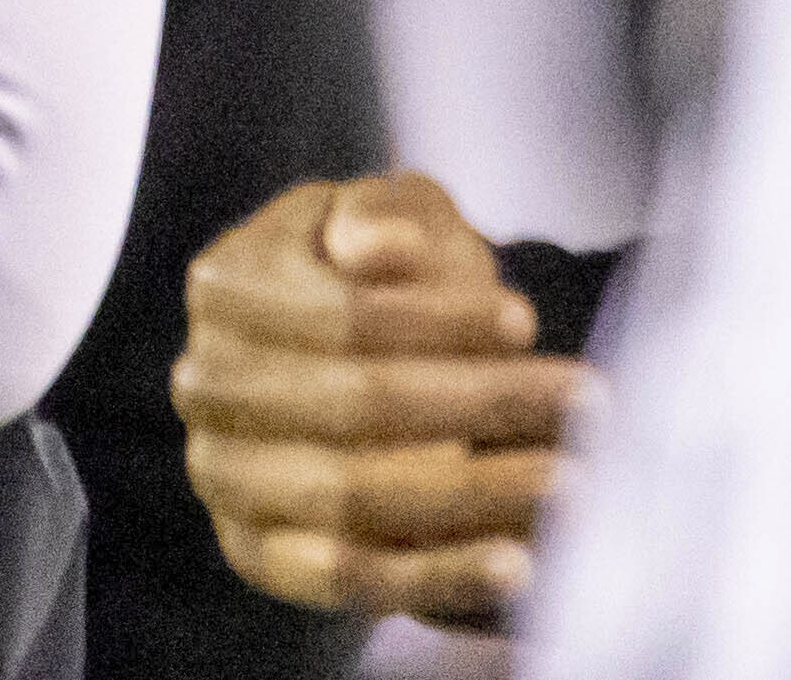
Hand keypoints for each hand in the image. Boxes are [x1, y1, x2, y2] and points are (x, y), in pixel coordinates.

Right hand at [176, 172, 584, 630]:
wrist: (350, 366)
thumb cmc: (386, 280)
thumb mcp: (390, 217)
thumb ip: (385, 213)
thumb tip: (383, 247)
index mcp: (222, 286)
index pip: (337, 314)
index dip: (436, 319)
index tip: (525, 319)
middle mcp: (204, 383)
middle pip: (352, 403)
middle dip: (478, 403)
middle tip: (586, 404)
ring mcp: (222, 473)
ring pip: (351, 495)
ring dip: (472, 494)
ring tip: (571, 480)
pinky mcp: (255, 552)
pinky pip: (347, 577)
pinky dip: (435, 577)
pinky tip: (516, 565)